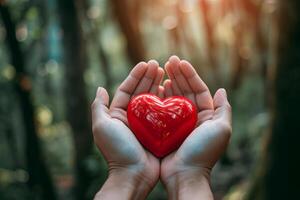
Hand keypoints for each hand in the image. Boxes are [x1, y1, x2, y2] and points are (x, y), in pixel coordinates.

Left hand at [92, 61, 164, 198]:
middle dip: (148, 77)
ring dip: (157, 85)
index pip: (127, 90)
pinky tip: (171, 90)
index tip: (145, 64)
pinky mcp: (158, 131)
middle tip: (157, 64)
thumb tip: (100, 88)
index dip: (135, 75)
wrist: (134, 174)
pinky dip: (166, 100)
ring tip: (165, 72)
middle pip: (140, 92)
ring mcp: (146, 124)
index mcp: (118, 114)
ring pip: (152, 100)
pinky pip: (162, 112)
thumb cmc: (117, 150)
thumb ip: (99, 107)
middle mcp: (132, 117)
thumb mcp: (103, 126)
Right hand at [161, 56, 231, 199]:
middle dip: (178, 74)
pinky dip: (159, 97)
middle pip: (185, 91)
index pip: (198, 89)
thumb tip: (221, 90)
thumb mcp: (220, 129)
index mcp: (206, 115)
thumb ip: (223, 109)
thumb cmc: (202, 152)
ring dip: (168, 82)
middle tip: (169, 60)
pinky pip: (162, 109)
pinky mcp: (165, 128)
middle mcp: (192, 117)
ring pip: (173, 97)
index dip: (190, 74)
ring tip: (161, 69)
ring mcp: (178, 122)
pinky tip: (155, 88)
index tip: (180, 62)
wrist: (184, 174)